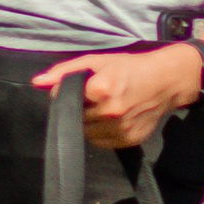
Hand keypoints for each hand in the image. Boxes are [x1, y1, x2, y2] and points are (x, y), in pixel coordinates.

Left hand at [30, 41, 202, 148]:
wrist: (166, 81)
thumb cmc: (129, 68)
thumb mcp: (96, 62)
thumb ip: (64, 72)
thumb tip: (37, 82)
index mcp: (101, 89)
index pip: (64, 97)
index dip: (68, 91)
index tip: (82, 85)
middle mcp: (110, 112)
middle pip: (75, 117)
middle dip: (80, 107)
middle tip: (96, 95)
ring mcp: (120, 129)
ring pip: (86, 132)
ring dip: (89, 121)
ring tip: (105, 106)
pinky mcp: (127, 141)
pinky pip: (100, 141)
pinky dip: (101, 131)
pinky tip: (112, 118)